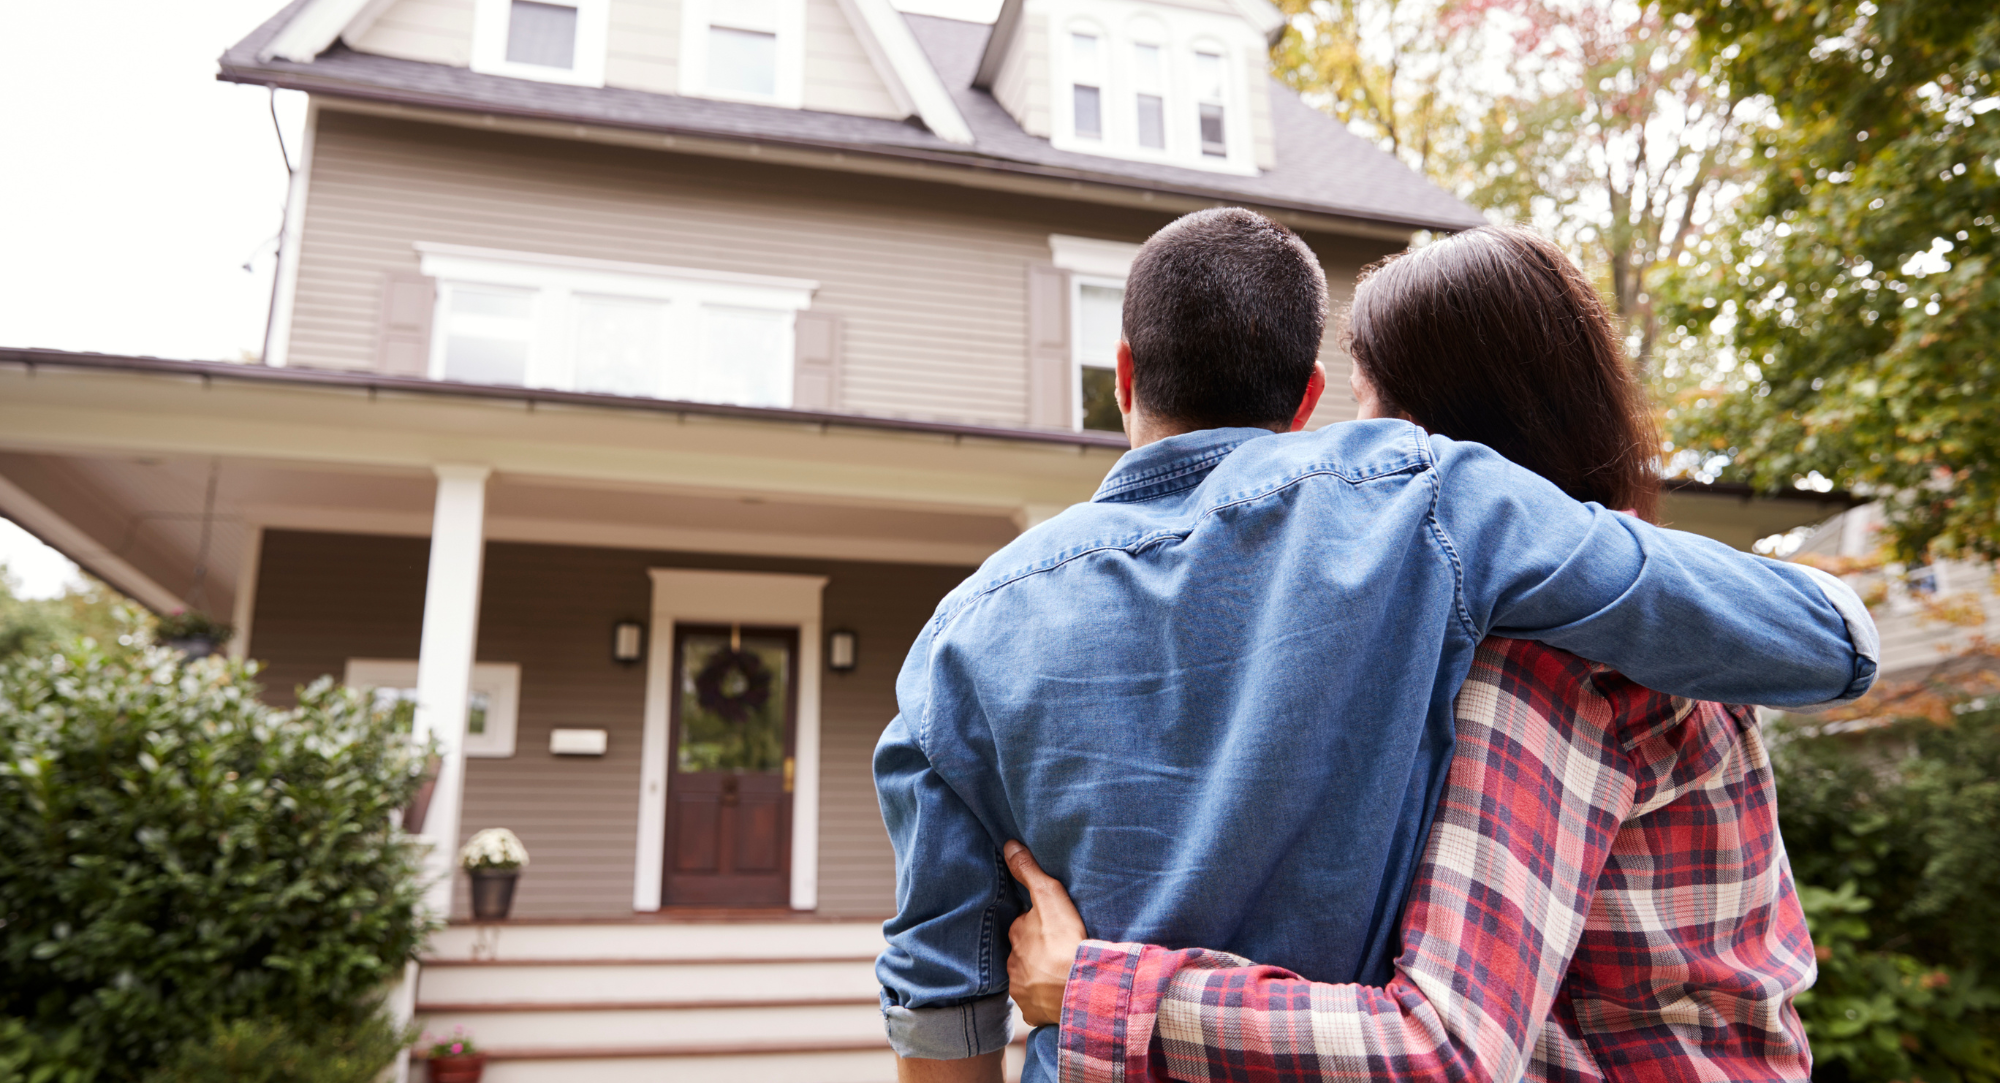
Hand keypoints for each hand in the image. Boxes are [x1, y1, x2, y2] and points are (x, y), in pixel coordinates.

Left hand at [1004, 840, 1087, 1027]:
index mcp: (1016, 935)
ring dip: (1040, 975)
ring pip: (1029, 978)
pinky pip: (1037, 1003)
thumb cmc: (1064, 940)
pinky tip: (1058, 994)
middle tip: (1056, 950)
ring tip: (1059, 973)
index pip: (1022, 926)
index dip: (1035, 924)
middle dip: (1035, 951)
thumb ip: (1029, 871)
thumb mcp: (1049, 896)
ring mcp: (1021, 989)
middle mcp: (1013, 963)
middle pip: (1024, 953)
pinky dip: (1045, 999)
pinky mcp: (1033, 1011)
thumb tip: (1009, 845)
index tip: (1050, 926)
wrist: (1077, 987)